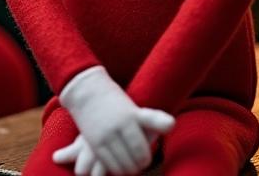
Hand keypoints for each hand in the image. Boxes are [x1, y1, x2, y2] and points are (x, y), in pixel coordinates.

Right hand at [57, 66, 173, 174]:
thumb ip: (154, 119)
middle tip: (137, 161)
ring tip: (128, 163)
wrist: (86, 89)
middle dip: (139, 164)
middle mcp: (119, 126)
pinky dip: (116, 169)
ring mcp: (106, 135)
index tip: (145, 156)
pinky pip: (110, 165)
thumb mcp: (135, 108)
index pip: (145, 147)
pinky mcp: (94, 143)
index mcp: (131, 116)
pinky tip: (117, 163)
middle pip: (137, 159)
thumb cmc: (116, 102)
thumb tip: (173, 124)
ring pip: (123, 166)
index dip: (147, 157)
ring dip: (128, 169)